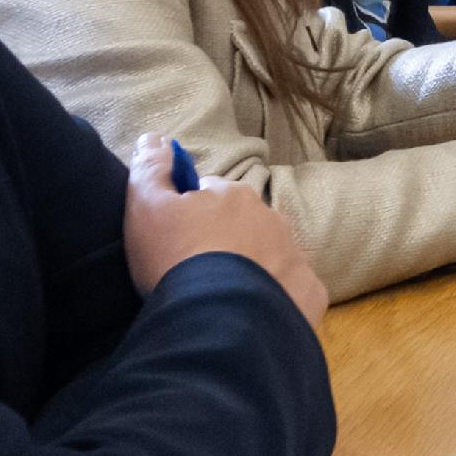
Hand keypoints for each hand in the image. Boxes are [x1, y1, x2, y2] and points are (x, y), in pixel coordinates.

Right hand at [123, 132, 325, 331]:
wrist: (219, 318)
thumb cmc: (176, 258)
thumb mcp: (146, 210)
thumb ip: (149, 170)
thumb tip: (154, 137)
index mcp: (233, 195)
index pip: (210, 194)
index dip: (192, 213)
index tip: (177, 238)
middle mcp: (271, 216)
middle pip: (243, 222)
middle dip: (225, 237)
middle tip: (197, 269)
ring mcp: (294, 254)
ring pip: (271, 252)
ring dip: (252, 265)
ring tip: (223, 294)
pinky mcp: (308, 291)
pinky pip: (293, 288)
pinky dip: (277, 296)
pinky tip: (254, 313)